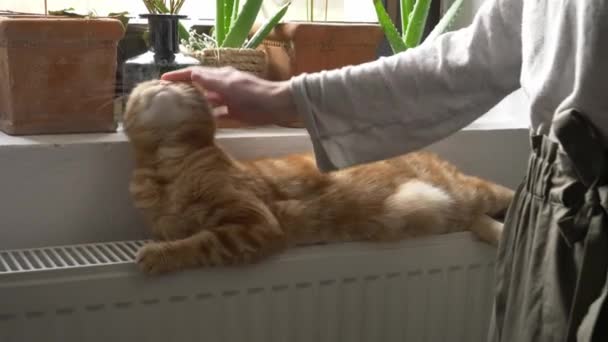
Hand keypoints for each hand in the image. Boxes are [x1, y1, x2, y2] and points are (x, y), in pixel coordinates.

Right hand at [161, 66, 298, 125]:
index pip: (194, 74)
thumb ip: (210, 81)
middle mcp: (222, 86)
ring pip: (207, 101)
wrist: (277, 106)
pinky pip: (218, 115)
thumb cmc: (253, 93)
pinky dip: (208, 117)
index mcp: (220, 76)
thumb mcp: (229, 85)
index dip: (178, 76)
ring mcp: (228, 100)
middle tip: (166, 98)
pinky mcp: (235, 113)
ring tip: (178, 112)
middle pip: (199, 87)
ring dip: (195, 105)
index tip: (162, 80)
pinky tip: (198, 124)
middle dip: (184, 90)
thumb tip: (192, 74)